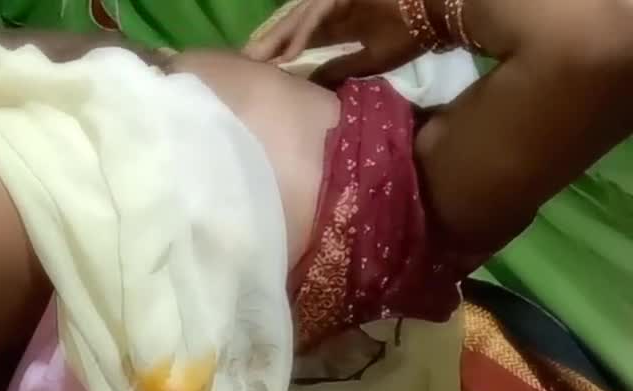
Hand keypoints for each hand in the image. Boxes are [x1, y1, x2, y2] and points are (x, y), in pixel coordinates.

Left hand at [244, 0, 425, 85]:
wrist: (441, 14)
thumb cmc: (410, 35)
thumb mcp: (369, 61)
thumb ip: (338, 70)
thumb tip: (312, 86)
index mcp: (337, 24)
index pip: (299, 39)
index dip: (279, 53)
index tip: (259, 72)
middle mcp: (331, 9)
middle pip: (291, 26)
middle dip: (268, 45)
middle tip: (244, 64)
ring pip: (299, 17)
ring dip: (278, 39)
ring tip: (258, 59)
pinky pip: (318, 12)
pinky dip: (303, 32)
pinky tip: (290, 52)